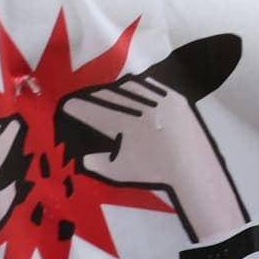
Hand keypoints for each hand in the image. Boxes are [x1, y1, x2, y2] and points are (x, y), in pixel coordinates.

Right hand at [57, 74, 247, 238]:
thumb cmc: (153, 172)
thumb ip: (97, 163)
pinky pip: (151, 86)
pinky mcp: (175, 97)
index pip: (93, 112)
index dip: (77, 108)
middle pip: (109, 97)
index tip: (67, 105)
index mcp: (124, 125)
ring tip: (107, 96)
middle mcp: (140, 107)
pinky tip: (132, 91)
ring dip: (115, 91)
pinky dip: (139, 88)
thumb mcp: (119, 172)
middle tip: (84, 100)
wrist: (192, 168)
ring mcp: (159, 99)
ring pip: (130, 88)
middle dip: (93, 98)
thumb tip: (81, 159)